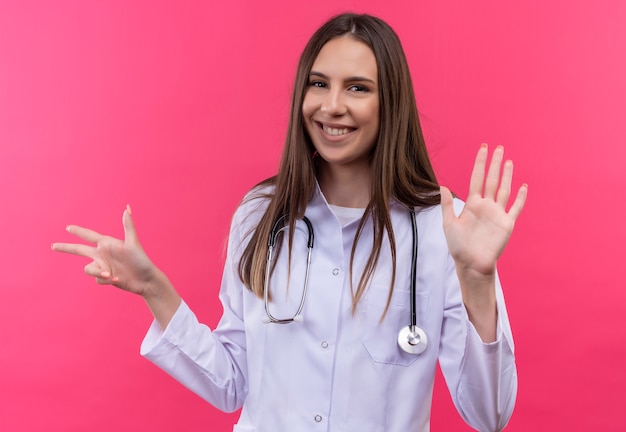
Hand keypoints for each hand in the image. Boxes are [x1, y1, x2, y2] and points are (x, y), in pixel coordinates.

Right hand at [51, 205, 156, 295]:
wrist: (146, 280)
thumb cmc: (142, 260)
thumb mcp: (133, 243)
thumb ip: (128, 226)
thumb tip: (127, 208)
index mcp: (108, 244)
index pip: (89, 236)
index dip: (78, 231)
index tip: (68, 227)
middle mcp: (103, 254)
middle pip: (79, 250)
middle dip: (65, 247)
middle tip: (52, 246)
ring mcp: (103, 266)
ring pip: (89, 269)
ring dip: (99, 273)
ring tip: (112, 275)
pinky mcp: (105, 278)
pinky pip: (98, 280)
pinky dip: (107, 280)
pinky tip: (118, 280)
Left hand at [441, 144, 526, 277]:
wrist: (471, 263)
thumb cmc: (458, 246)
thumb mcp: (449, 223)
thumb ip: (447, 205)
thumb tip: (441, 186)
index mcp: (472, 204)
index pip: (477, 178)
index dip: (480, 163)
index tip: (483, 148)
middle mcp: (486, 206)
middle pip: (491, 179)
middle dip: (494, 164)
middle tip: (498, 147)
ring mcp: (497, 213)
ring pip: (504, 190)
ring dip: (507, 176)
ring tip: (508, 161)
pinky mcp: (507, 223)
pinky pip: (516, 208)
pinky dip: (521, 198)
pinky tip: (523, 186)